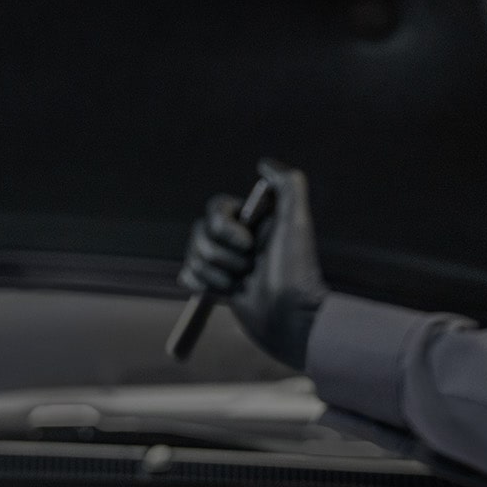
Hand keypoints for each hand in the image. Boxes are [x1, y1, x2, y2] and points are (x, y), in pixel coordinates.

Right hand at [179, 159, 328, 370]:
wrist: (293, 321)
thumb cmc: (296, 272)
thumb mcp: (296, 222)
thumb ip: (287, 184)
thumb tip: (263, 164)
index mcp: (255, 222)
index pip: (217, 209)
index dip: (224, 227)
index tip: (247, 244)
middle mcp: (242, 240)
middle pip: (200, 234)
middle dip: (219, 256)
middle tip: (249, 270)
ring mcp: (229, 264)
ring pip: (194, 257)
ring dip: (216, 275)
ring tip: (244, 287)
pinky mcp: (220, 288)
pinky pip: (189, 276)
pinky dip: (203, 285)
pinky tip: (227, 294)